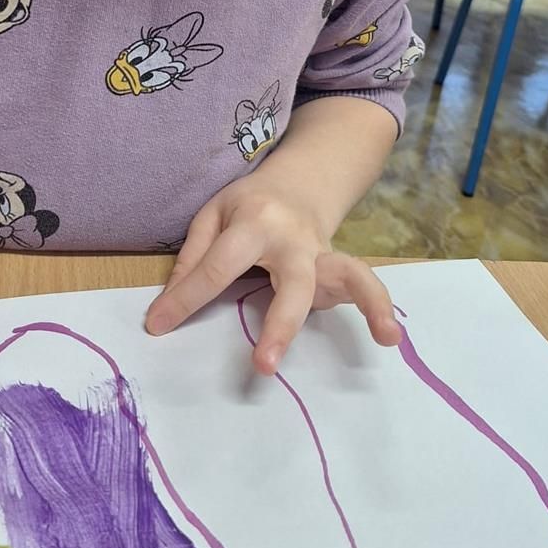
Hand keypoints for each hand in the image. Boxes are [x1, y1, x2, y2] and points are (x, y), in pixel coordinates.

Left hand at [144, 178, 401, 374]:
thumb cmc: (249, 203)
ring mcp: (324, 255)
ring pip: (350, 274)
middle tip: (262, 365)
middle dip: (279, 325)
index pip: (217, 267)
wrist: (301, 181)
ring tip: (386, 335)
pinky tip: (389, 335)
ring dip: (368, 303)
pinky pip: (363, 285)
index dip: (186, 299)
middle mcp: (295, 240)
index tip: (158, 326)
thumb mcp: (213, 214)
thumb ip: (194, 256)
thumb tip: (172, 305)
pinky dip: (378, 306)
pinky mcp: (338, 271)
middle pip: (292, 283)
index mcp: (255, 221)